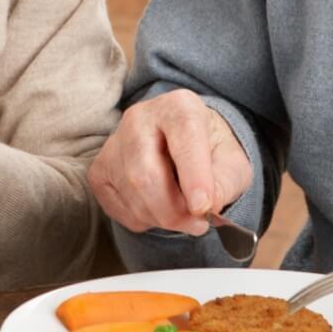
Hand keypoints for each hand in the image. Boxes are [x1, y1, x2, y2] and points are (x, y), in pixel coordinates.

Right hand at [88, 89, 252, 236]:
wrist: (182, 146)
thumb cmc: (210, 152)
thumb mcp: (233, 163)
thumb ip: (225, 182)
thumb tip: (207, 206)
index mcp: (179, 106)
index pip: (184, 135)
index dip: (194, 175)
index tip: (204, 207)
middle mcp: (140, 118)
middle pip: (146, 174)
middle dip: (174, 211)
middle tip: (198, 225)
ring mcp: (114, 143)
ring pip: (133, 195)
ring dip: (162, 218)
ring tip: (181, 213)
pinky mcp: (99, 170)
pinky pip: (118, 207)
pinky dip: (143, 219)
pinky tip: (158, 206)